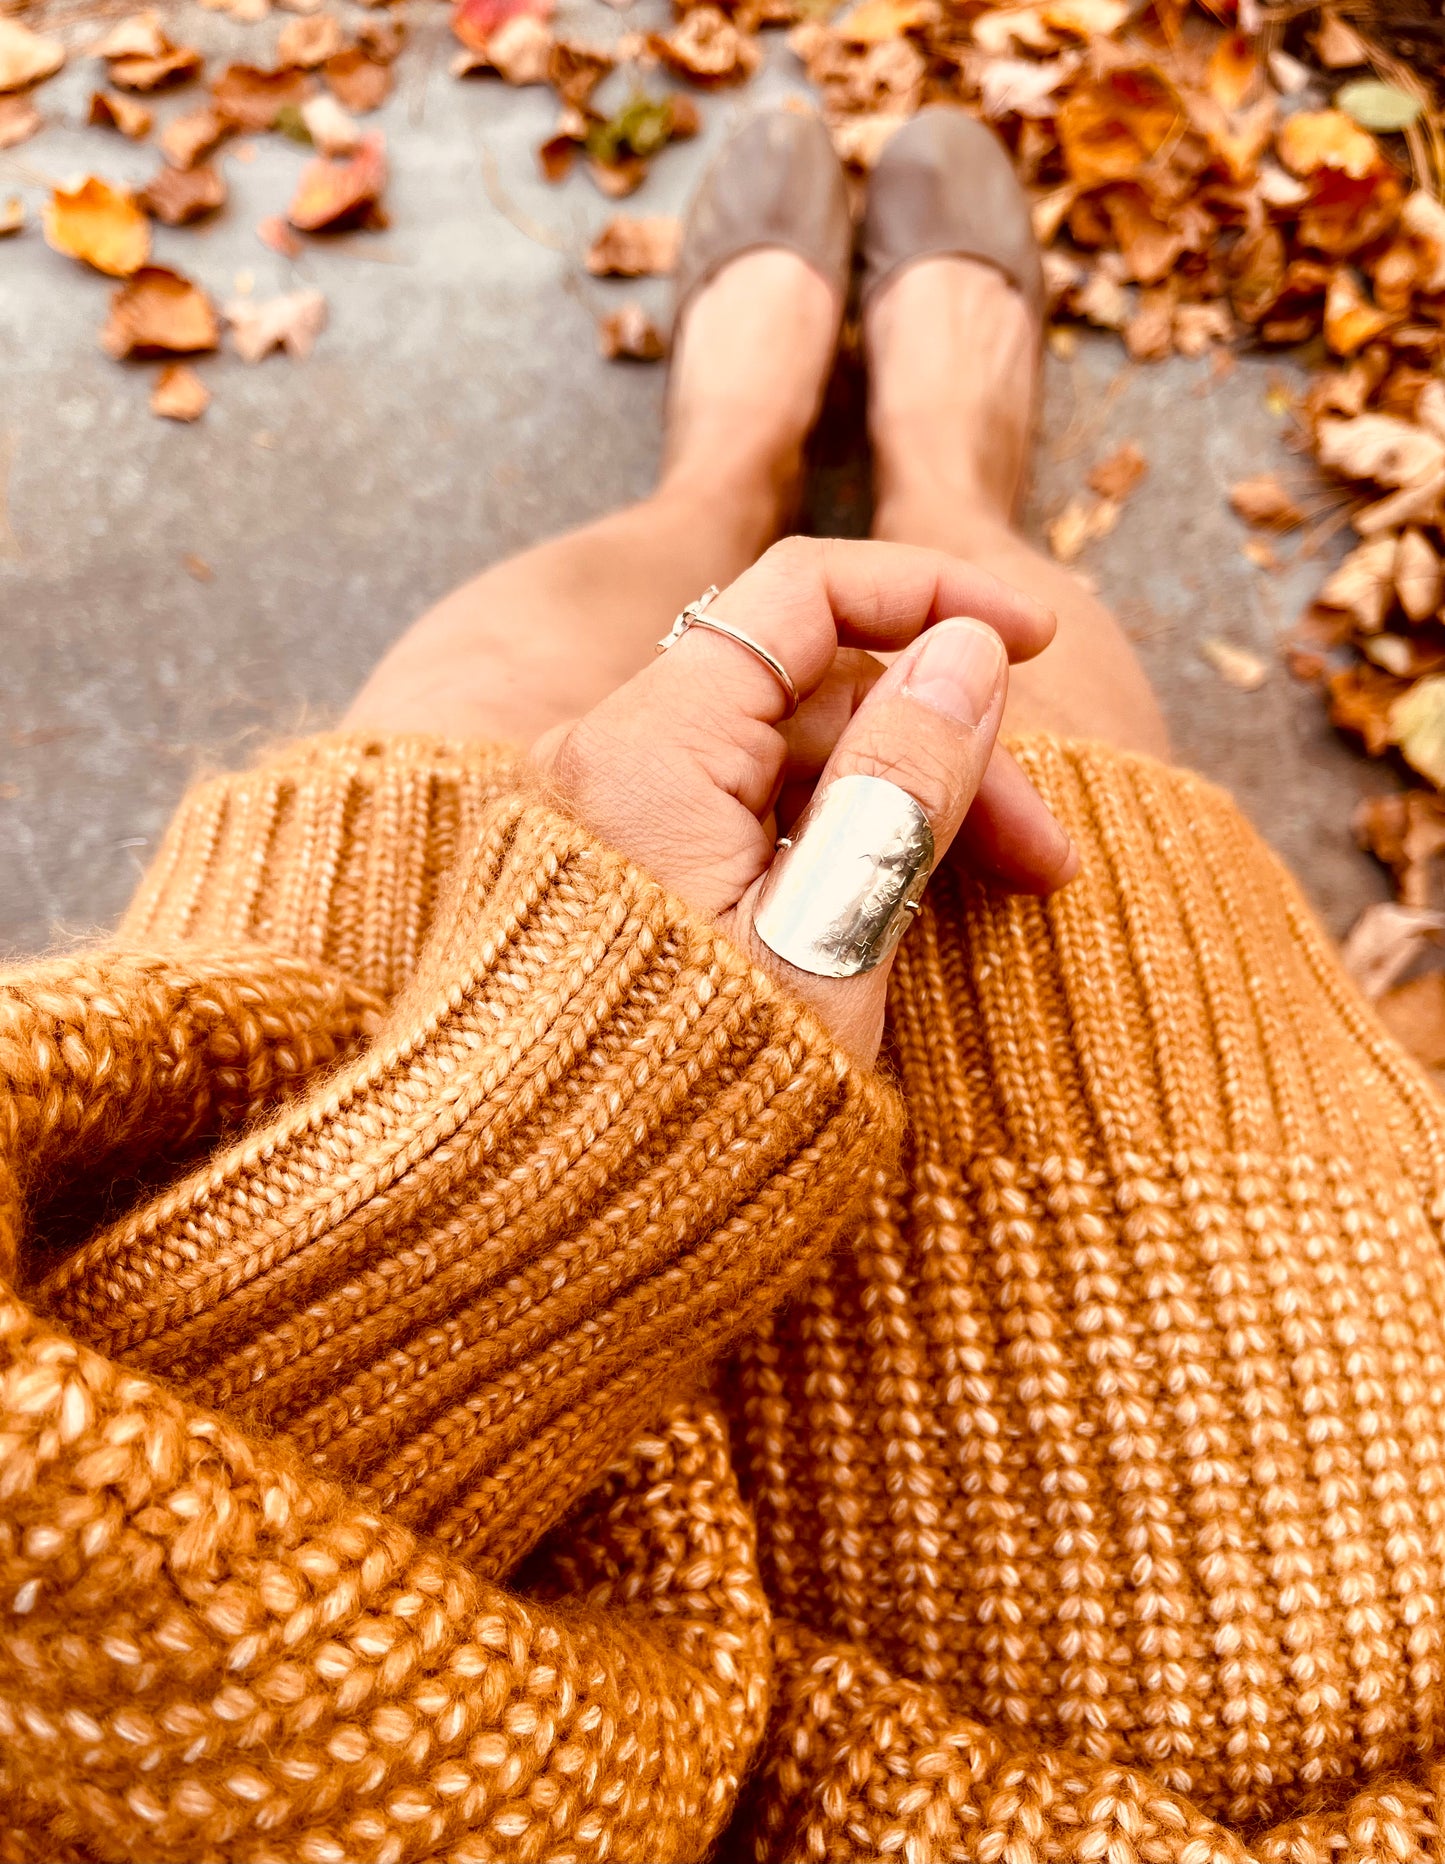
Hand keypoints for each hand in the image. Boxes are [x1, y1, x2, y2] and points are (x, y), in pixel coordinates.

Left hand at [532, 537, 1077, 1064]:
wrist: (535, 1221)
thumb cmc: (684, 1103)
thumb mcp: (831, 937)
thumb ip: (905, 779)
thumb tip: (968, 650)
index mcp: (650, 748)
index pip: (803, 595)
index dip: (932, 596)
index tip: (1037, 638)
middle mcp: (608, 757)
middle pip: (808, 692)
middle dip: (939, 746)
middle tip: (1043, 857)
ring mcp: (604, 816)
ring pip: (782, 762)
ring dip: (895, 806)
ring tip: (993, 899)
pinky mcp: (612, 873)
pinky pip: (738, 819)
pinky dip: (826, 845)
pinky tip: (893, 911)